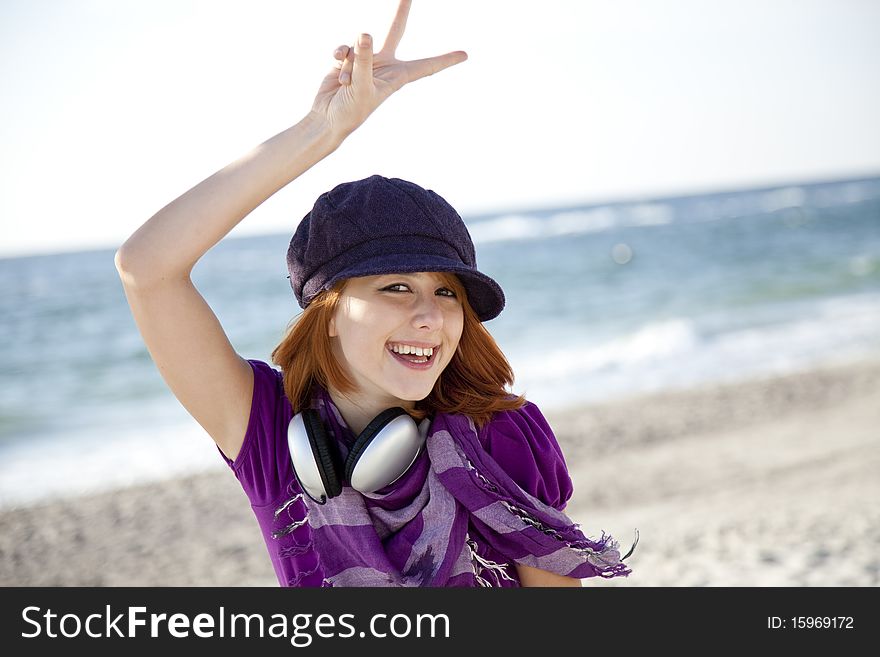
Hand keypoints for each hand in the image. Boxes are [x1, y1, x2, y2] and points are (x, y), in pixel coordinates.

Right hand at [310, 0, 466, 139]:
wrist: (328, 119)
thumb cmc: (350, 111)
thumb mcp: (361, 87)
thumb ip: (364, 60)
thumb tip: (364, 33)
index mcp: (397, 77)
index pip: (426, 66)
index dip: (445, 60)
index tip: (465, 55)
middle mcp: (385, 65)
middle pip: (396, 31)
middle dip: (401, 12)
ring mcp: (366, 60)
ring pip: (359, 44)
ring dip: (350, 62)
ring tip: (346, 83)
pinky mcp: (348, 59)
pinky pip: (344, 47)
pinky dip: (339, 56)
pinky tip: (336, 69)